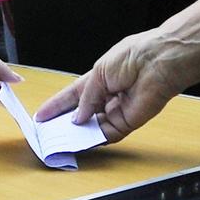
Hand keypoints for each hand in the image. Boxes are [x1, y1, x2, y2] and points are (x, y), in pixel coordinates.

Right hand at [34, 28, 184, 142]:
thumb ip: (86, 98)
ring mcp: (117, 110)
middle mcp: (107, 95)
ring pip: (92, 127)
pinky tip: (78, 143)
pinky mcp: (128, 123)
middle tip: (47, 133)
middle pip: (82, 114)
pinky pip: (106, 135)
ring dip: (77, 135)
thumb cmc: (132, 57)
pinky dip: (92, 140)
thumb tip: (77, 118)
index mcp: (99, 78)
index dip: (57, 105)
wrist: (159, 62)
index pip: (73, 95)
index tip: (41, 115)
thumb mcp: (99, 73)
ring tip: (57, 141)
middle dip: (65, 123)